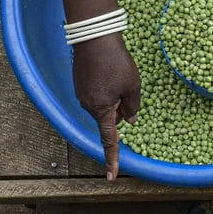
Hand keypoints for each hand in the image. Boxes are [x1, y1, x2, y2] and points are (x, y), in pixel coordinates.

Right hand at [72, 34, 140, 180]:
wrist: (94, 36)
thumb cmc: (116, 62)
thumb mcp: (133, 87)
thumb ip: (133, 107)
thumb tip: (130, 121)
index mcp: (101, 110)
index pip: (108, 140)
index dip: (112, 158)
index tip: (112, 176)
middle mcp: (87, 105)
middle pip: (108, 118)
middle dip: (120, 111)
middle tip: (127, 88)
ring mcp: (81, 94)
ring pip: (103, 105)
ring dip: (114, 98)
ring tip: (118, 74)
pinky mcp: (79, 83)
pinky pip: (96, 94)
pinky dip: (106, 89)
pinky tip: (110, 72)